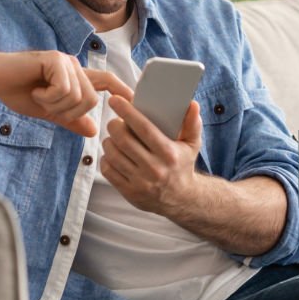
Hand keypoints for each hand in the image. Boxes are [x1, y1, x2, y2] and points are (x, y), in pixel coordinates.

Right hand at [0, 50, 132, 135]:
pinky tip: (35, 89)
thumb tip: (94, 131)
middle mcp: (75, 67)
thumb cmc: (19, 91)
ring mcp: (66, 61)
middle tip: (47, 105)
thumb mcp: (49, 111)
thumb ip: (71, 120)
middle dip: (68, 112)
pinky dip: (49, 96)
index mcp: (76, 78)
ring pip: (78, 97)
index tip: (136, 102)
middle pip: (91, 100)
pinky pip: (64, 89)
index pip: (107, 81)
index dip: (123, 90)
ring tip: (39, 95)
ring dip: (55, 105)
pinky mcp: (55, 59)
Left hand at [100, 95, 202, 212]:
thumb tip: (192, 104)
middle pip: (124, 140)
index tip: (115, 100)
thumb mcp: (192, 144)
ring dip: (108, 141)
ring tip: (113, 137)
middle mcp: (155, 168)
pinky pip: (108, 170)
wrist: (181, 199)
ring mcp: (141, 182)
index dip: (127, 112)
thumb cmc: (183, 164)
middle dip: (113, 126)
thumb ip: (192, 123)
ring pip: (113, 155)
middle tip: (114, 122)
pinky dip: (106, 158)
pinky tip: (112, 153)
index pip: (144, 128)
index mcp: (169, 153)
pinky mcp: (129, 192)